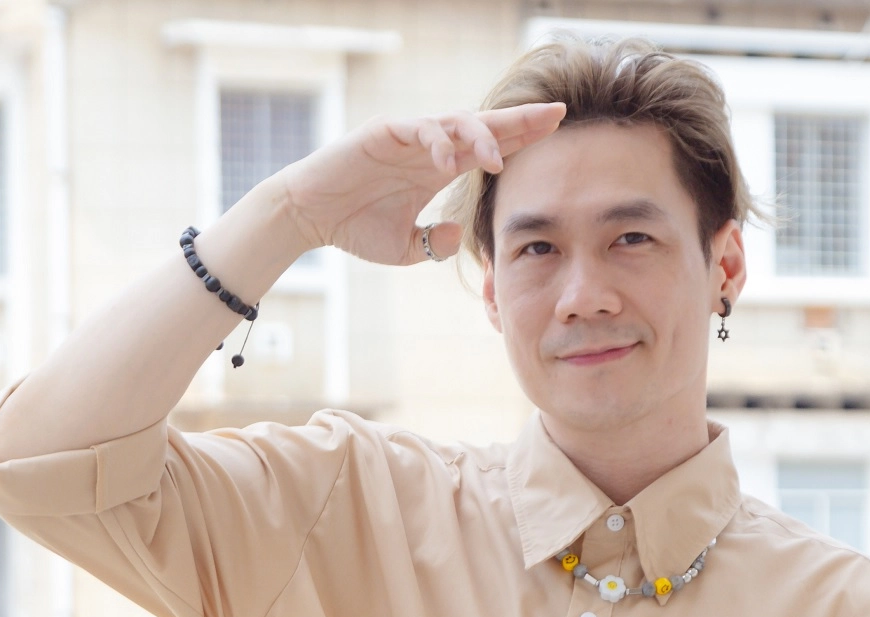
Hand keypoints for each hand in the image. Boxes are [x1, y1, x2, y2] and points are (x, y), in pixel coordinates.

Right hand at [279, 103, 566, 265]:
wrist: (311, 218)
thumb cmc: (355, 228)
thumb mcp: (406, 248)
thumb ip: (435, 244)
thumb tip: (457, 236)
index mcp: (440, 167)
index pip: (490, 147)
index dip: (523, 139)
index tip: (557, 131)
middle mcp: (430, 146)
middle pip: (485, 126)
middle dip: (522, 121)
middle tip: (558, 115)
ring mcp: (408, 136)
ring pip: (456, 123)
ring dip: (482, 137)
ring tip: (499, 159)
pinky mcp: (383, 132)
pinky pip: (419, 131)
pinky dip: (438, 144)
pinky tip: (451, 163)